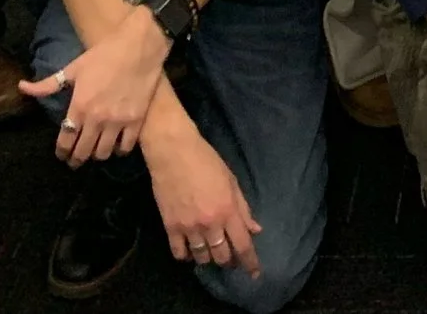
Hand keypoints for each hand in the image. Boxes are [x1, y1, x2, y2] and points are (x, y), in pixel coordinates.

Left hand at [20, 9, 170, 163]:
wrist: (139, 46)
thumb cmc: (104, 54)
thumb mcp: (73, 68)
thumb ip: (47, 84)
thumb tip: (21, 87)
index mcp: (79, 106)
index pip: (65, 141)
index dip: (61, 152)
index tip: (61, 155)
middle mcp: (97, 119)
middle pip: (83, 152)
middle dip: (76, 159)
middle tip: (75, 159)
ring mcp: (118, 122)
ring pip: (103, 153)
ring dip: (97, 155)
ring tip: (95, 151)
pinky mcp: (136, 121)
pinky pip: (125, 147)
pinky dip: (119, 150)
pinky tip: (116, 145)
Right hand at [145, 121, 261, 278]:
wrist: (173, 152)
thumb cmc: (206, 161)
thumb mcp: (231, 181)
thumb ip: (243, 208)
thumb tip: (255, 230)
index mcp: (228, 210)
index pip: (243, 245)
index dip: (250, 263)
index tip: (255, 274)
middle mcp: (210, 223)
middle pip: (222, 256)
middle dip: (229, 260)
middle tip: (230, 257)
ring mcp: (189, 227)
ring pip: (202, 257)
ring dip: (209, 257)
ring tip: (210, 251)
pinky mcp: (170, 227)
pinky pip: (180, 253)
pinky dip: (187, 256)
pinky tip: (191, 250)